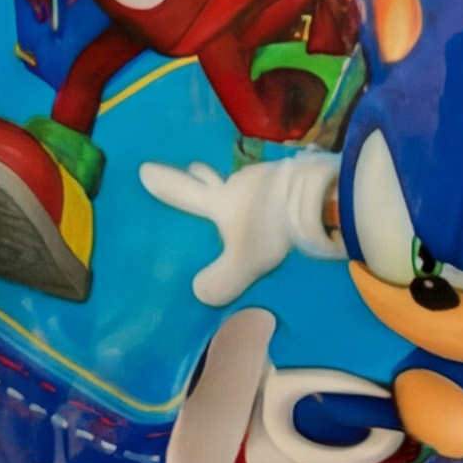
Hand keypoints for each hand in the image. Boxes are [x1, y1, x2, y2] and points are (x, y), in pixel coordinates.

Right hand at [138, 147, 334, 305]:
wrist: (319, 198)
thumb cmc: (272, 227)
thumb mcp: (244, 262)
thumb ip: (221, 280)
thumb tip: (200, 294)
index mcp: (220, 201)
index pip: (184, 193)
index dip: (164, 184)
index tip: (144, 169)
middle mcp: (239, 183)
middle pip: (213, 178)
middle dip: (202, 176)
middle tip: (194, 169)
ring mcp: (267, 175)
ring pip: (247, 181)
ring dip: (244, 187)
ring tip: (249, 199)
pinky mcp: (293, 174)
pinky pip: (274, 183)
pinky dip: (272, 192)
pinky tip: (281, 200)